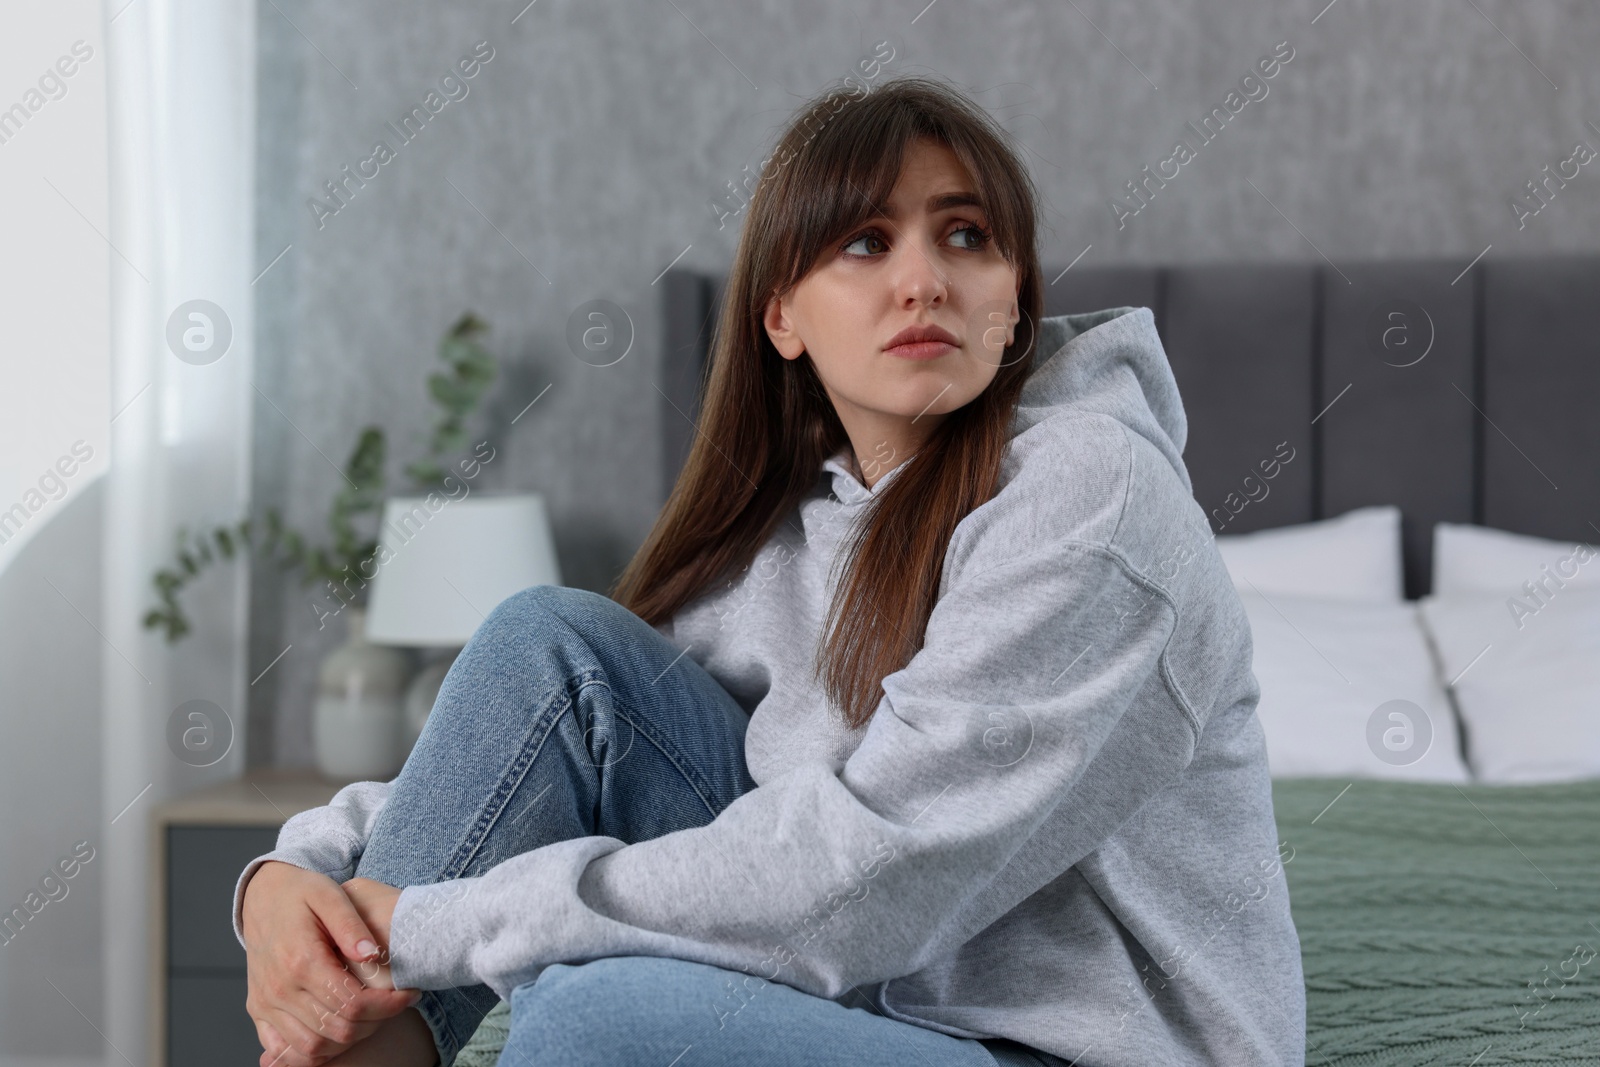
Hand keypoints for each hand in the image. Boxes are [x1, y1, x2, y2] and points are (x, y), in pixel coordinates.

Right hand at [242, 862, 419, 1066]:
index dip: (388, 1005)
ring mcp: (266, 1004)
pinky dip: (314, 1051)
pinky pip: (285, 1049)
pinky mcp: (258, 1011)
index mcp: (301, 961)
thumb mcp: (329, 895)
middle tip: (395, 1003)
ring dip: (350, 1039)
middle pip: (338, 1030)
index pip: (353, 1003)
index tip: (410, 993)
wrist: (261, 896)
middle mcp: (280, 989)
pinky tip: (338, 1031)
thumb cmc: (299, 893)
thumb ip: (351, 925)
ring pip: (314, 1048)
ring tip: (372, 1015)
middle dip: (376, 1022)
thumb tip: (372, 954)